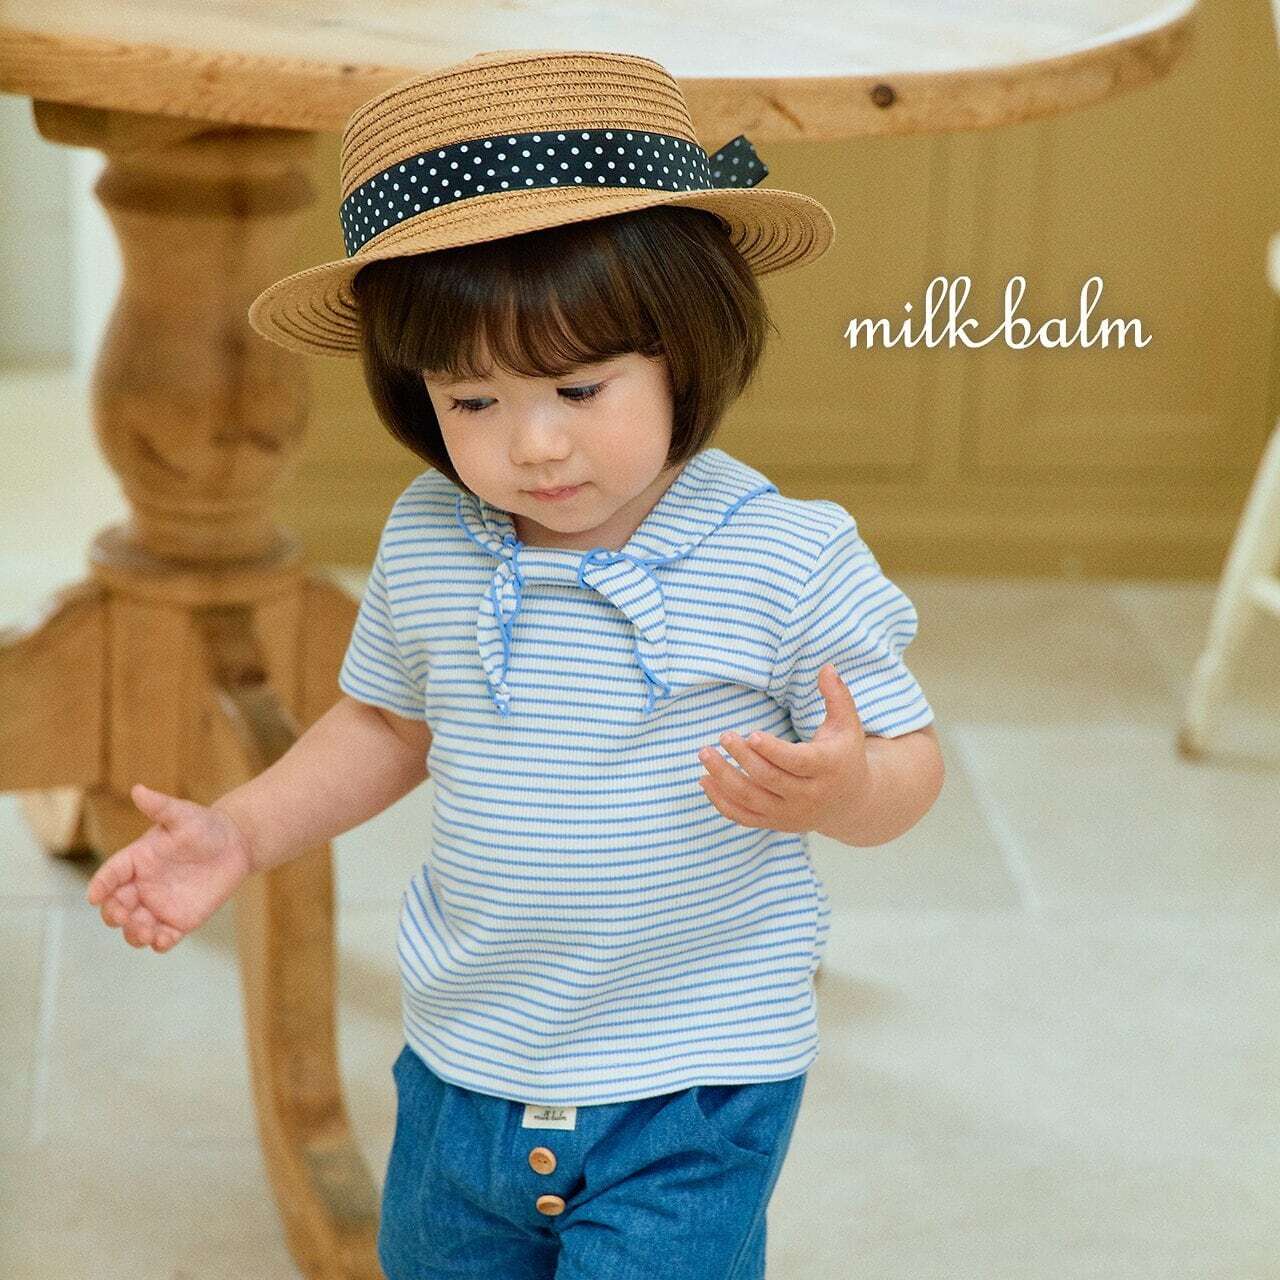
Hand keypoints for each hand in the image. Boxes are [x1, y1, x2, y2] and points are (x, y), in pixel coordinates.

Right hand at [84, 783, 255, 952]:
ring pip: (135, 927)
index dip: (100, 885)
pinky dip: (160, 943)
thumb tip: (138, 789)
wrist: (235, 844)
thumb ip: (161, 807)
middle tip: (123, 916)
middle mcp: (142, 886)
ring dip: (134, 933)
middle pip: (115, 906)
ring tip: (146, 931)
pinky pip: (164, 938)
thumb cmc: (204, 826)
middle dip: (113, 914)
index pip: (110, 875)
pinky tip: (165, 939)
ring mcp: (158, 905)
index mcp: (136, 860)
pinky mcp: (179, 921)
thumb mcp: (183, 814)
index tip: (94, 896)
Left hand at [697, 663, 872, 833]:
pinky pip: (743, 816)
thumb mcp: (847, 724)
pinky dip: (721, 801)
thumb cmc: (844, 754)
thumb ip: (837, 695)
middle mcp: (809, 795)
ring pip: (751, 799)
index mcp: (827, 768)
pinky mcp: (776, 823)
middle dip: (742, 758)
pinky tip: (705, 779)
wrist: (851, 802)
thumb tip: (826, 667)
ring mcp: (790, 813)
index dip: (773, 750)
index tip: (751, 734)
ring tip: (704, 754)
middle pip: (769, 779)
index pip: (797, 762)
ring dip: (723, 777)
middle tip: (723, 736)